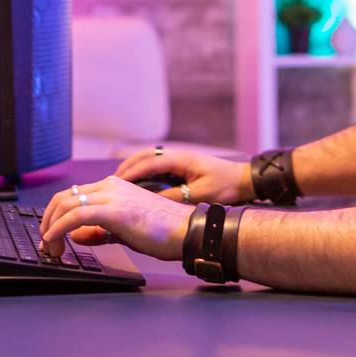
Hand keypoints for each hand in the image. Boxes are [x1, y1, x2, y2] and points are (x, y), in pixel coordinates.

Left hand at [37, 176, 192, 260]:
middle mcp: (110, 186)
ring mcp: (111, 196)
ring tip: (50, 249)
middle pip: (64, 197)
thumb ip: (99, 231)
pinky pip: (76, 216)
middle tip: (46, 244)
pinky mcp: (114, 210)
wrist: (185, 231)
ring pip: (66, 204)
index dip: (56, 215)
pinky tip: (55, 241)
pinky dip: (59, 229)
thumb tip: (76, 235)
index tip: (51, 235)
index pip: (74, 195)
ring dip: (50, 228)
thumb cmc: (162, 231)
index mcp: (114, 186)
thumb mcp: (123, 230)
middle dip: (48, 221)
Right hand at [114, 145, 254, 205]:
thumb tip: (152, 201)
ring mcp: (179, 158)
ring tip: (120, 181)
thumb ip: (176, 197)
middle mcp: (177, 155)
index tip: (117, 182)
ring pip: (149, 158)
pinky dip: (143, 170)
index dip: (132, 172)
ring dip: (134, 167)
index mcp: (180, 159)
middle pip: (145, 156)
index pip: (150, 162)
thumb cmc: (225, 186)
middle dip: (127, 167)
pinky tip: (138, 182)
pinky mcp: (181, 165)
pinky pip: (156, 164)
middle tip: (112, 181)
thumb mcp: (200, 194)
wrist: (243, 179)